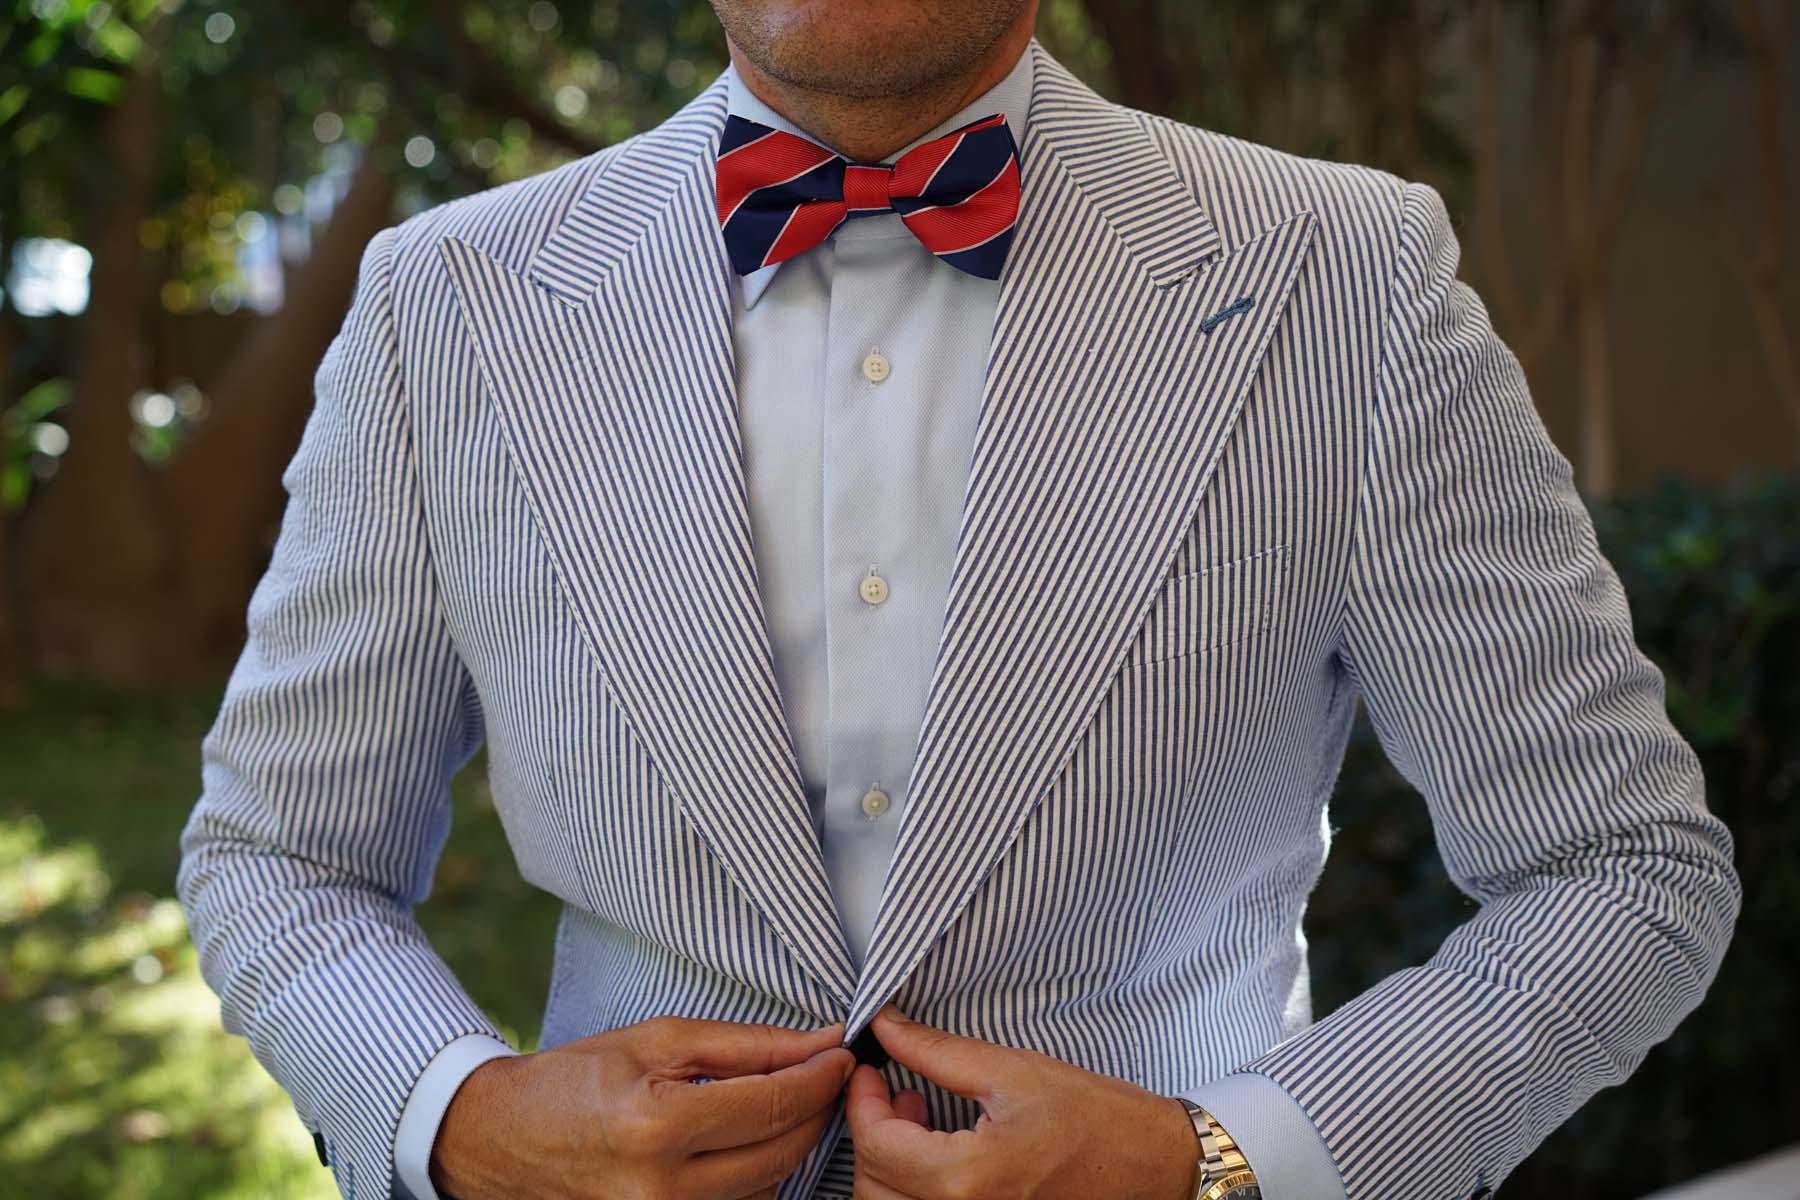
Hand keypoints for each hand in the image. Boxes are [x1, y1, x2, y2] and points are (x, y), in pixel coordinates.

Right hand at [428, 1014, 854, 1199]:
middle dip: (817, 1109)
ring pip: (768, 1186)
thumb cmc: (576, 1080)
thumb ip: (746, 1045)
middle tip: (827, 1073)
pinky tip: (749, 1142)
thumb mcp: (659, 1040)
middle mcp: (662, 1189)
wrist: (502, 1139)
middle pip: (783, 1152)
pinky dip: (756, 1174)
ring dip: (790, 1142)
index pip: (774, 1105)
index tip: (843, 1054)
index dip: (821, 1077)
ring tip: (785, 1101)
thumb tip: (818, 1041)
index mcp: (658, 1126)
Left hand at [846, 1004, 1200, 1199]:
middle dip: (872, 1132)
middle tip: (891, 1089)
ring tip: (918, 1116)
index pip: (876, 1145)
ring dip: (889, 1164)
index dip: (861, 1100)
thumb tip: (884, 1025)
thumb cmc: (1098, 1118)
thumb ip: (935, 1052)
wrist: (1156, 1164)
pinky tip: (938, 1150)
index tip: (869, 1068)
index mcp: (967, 1178)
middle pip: (873, 1187)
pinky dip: (914, 1188)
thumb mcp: (1011, 1070)